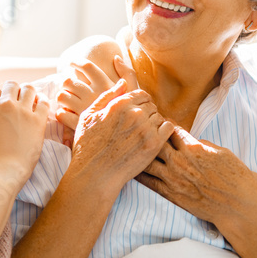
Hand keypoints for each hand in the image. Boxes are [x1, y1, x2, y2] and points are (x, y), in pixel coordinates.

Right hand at [0, 82, 49, 180]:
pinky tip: (40, 106)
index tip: (3, 103)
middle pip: (11, 85)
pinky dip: (42, 101)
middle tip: (17, 101)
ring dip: (28, 93)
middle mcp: (4, 103)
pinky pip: (43, 101)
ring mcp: (22, 111)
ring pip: (28, 88)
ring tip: (30, 101)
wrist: (3, 171)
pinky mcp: (38, 120)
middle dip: (14, 91)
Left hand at [56, 56, 138, 145]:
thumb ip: (128, 74)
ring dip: (63, 98)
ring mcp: (84, 111)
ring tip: (69, 102)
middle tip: (69, 87)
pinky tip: (68, 116)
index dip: (77, 62)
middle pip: (69, 80)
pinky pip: (61, 114)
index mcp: (106, 86)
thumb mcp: (134, 94)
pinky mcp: (77, 126)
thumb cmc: (132, 118)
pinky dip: (62, 114)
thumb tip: (116, 57)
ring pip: (62, 96)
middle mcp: (93, 96)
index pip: (87, 67)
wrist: (126, 147)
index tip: (72, 63)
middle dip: (66, 83)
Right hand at [68, 78, 174, 197]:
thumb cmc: (87, 146)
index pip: (141, 94)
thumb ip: (107, 96)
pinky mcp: (154, 144)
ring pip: (159, 117)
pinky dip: (163, 132)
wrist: (94, 175)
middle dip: (146, 113)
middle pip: (151, 105)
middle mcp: (134, 113)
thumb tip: (123, 82)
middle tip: (137, 127)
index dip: (139, 102)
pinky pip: (169, 129)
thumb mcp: (89, 116)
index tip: (135, 113)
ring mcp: (145, 129)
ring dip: (153, 124)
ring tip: (142, 135)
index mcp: (119, 104)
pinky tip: (152, 139)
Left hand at [136, 127, 254, 225]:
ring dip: (141, 154)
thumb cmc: (234, 177)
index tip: (160, 122)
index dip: (165, 124)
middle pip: (156, 142)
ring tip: (133, 149)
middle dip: (149, 136)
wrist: (236, 205)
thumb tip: (192, 142)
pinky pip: (149, 182)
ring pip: (148, 162)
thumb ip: (203, 145)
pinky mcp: (171, 194)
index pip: (172, 130)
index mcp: (193, 148)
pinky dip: (140, 175)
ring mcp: (174, 179)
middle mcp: (180, 162)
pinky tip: (133, 170)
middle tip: (143, 132)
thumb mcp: (222, 152)